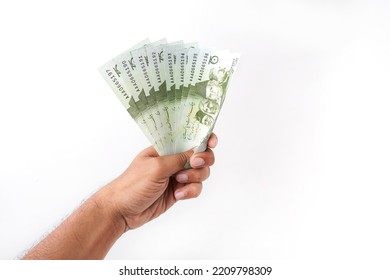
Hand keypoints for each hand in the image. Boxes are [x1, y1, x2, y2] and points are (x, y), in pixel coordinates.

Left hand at [98, 134, 217, 231]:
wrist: (122, 211)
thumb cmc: (132, 184)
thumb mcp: (156, 167)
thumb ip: (179, 159)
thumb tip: (197, 152)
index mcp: (165, 148)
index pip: (188, 138)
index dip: (203, 138)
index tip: (211, 142)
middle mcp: (173, 160)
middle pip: (201, 156)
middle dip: (203, 160)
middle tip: (195, 164)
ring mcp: (177, 176)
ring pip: (201, 173)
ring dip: (195, 178)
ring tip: (179, 183)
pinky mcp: (179, 191)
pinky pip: (195, 188)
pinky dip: (190, 192)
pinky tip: (178, 195)